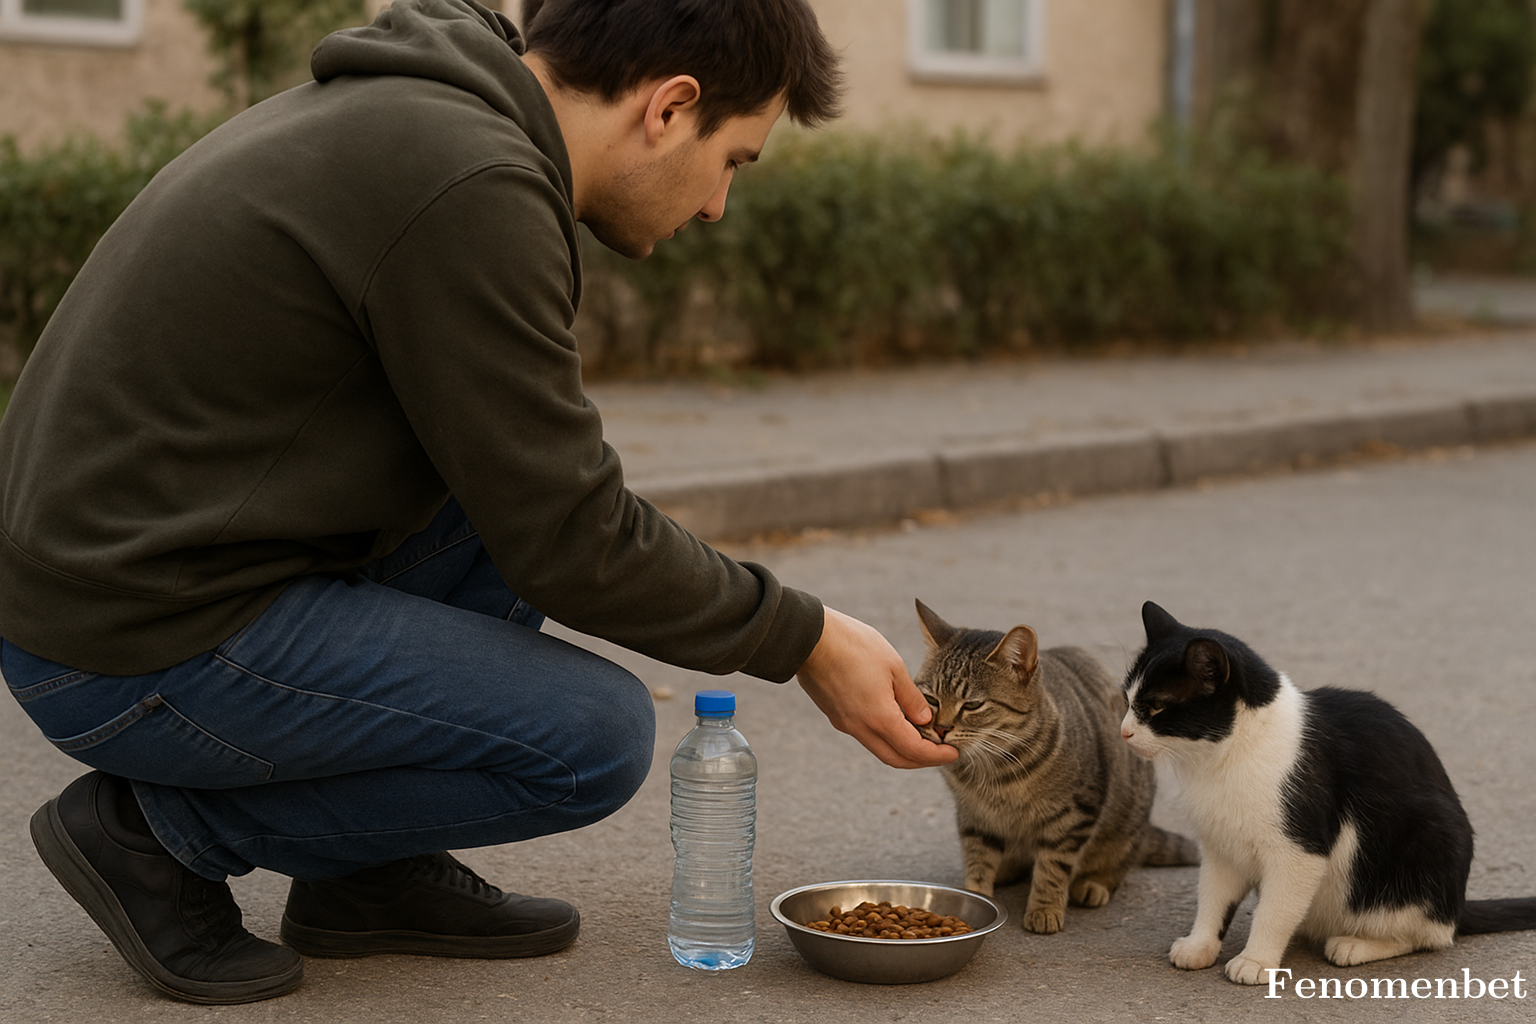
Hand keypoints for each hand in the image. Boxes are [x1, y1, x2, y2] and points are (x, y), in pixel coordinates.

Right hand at [795, 606, 958, 769]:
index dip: (937, 755)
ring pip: (880, 748)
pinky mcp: (836, 715)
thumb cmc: (853, 645)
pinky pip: (866, 735)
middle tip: (941, 751)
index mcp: (880, 717)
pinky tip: (896, 719)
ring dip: (903, 748)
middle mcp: (861, 728)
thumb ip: (912, 697)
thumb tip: (926, 719)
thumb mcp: (893, 666)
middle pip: (897, 758)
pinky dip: (886, 735)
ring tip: (922, 734)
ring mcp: (845, 723)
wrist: (808, 638)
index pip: (915, 750)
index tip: (954, 751)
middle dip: (922, 760)